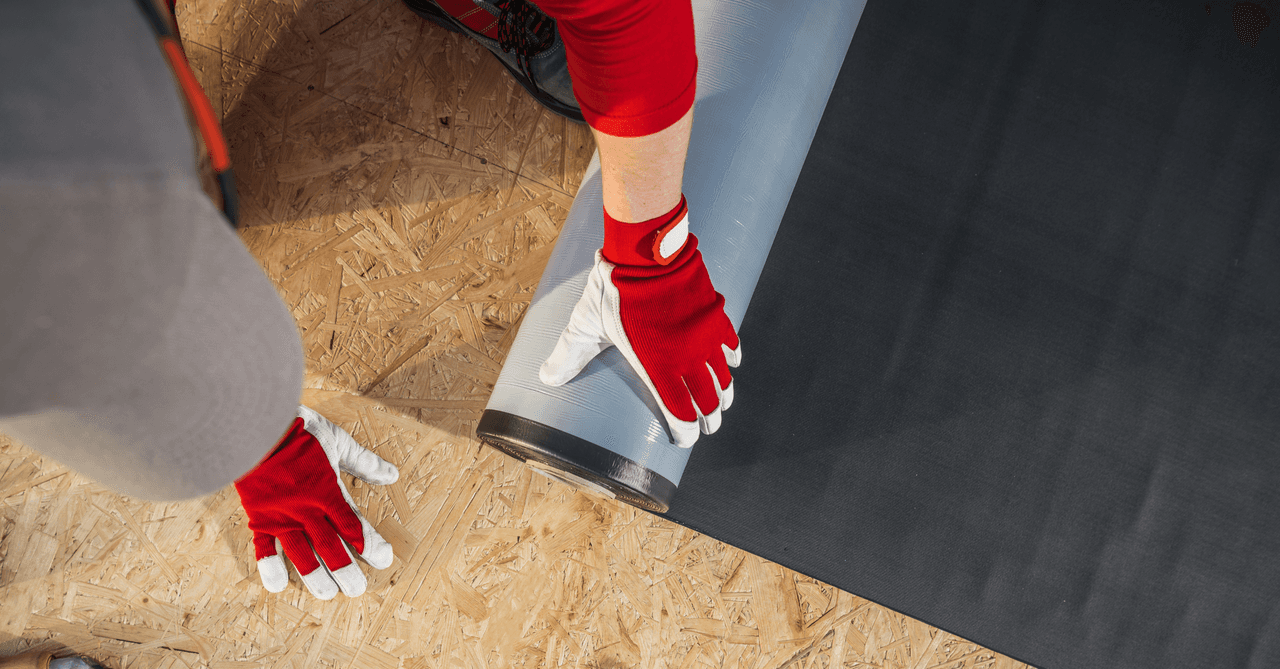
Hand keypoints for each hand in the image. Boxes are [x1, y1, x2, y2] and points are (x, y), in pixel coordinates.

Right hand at [234, 406, 397, 598]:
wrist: (255, 425)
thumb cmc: (299, 431)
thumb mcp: (338, 441)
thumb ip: (365, 462)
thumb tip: (392, 475)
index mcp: (328, 492)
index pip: (354, 527)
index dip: (370, 546)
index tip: (384, 560)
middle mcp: (307, 510)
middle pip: (331, 547)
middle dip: (347, 570)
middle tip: (358, 589)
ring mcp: (282, 516)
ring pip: (303, 555)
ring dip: (317, 577)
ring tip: (329, 594)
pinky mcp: (259, 518)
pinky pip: (264, 548)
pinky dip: (271, 568)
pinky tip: (279, 586)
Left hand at [540, 197, 740, 447]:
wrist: (647, 253)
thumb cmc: (613, 290)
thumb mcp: (587, 324)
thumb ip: (569, 353)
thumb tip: (546, 378)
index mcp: (659, 368)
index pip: (680, 413)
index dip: (686, 432)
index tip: (685, 441)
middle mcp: (688, 359)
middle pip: (708, 400)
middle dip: (710, 419)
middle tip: (709, 428)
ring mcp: (705, 337)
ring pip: (723, 375)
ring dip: (724, 393)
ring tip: (723, 403)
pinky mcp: (714, 314)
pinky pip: (730, 342)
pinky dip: (732, 356)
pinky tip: (733, 362)